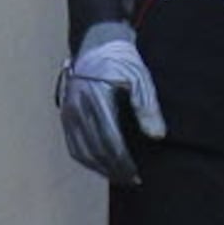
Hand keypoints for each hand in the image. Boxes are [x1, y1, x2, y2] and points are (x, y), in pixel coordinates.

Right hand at [57, 21, 165, 183]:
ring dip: (100, 168)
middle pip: (95, 149)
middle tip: (133, 181)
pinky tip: (101, 166)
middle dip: (114, 169)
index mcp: (96, 100)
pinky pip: (73, 144)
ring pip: (81, 150)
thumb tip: (157, 137)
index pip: (110, 141)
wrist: (96, 44)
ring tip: (120, 178)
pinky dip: (86, 159)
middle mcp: (78, 108)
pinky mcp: (65, 114)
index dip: (123, 161)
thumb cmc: (123, 62)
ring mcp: (68, 112)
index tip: (138, 175)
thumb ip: (148, 109)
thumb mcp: (141, 80)